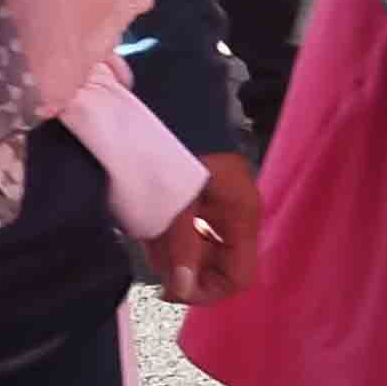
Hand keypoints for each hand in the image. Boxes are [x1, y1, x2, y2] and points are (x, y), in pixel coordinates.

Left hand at [146, 149, 262, 308]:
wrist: (168, 93)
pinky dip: (168, 234)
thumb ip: (180, 245)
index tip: (168, 291)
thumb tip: (180, 289)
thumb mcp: (177, 198)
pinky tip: (146, 228)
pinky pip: (187, 225)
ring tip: (146, 245)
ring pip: (199, 246)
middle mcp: (234, 214)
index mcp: (241, 216)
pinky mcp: (196, 191)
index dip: (206, 292)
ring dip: (174, 253)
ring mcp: (215, 202)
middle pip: (217, 264)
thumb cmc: (176, 143)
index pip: (238, 277)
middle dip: (185, 271)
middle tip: (152, 267)